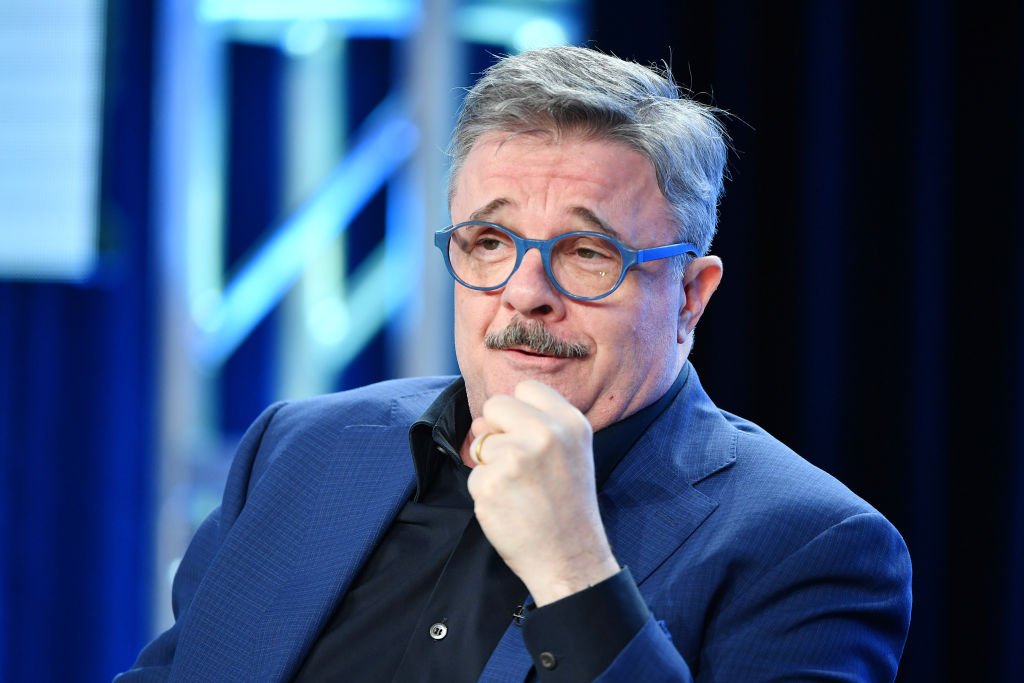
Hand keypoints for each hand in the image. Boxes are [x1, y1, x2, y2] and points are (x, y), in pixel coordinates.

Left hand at [465, 380, 619, 605]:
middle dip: (498, 432)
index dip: (519, 412)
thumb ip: (530, 427)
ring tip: (520, 491)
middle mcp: (545, 433)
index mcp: (570, 422)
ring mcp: (516, 457)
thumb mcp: (568, 454)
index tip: (529, 437)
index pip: (526, 388)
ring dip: (491, 467)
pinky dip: (485, 492)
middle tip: (521, 466)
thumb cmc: (567, 506)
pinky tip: (509, 507)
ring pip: (481, 443)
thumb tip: (482, 420)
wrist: (570, 558)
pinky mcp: (491, 483)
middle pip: (495, 405)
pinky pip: (473, 475)